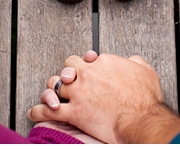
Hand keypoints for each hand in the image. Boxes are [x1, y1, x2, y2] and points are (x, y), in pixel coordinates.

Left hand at [28, 52, 179, 143]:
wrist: (141, 119)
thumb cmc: (145, 98)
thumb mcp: (145, 71)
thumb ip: (134, 62)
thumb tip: (131, 60)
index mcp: (102, 63)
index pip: (84, 59)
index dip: (82, 64)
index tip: (84, 69)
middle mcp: (86, 75)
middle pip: (66, 68)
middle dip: (65, 74)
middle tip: (68, 82)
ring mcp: (78, 94)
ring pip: (54, 86)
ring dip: (51, 91)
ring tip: (51, 96)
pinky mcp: (74, 113)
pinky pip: (49, 111)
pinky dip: (39, 111)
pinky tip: (34, 112)